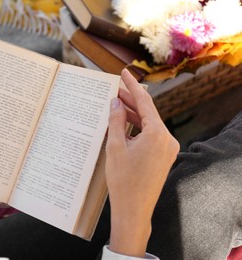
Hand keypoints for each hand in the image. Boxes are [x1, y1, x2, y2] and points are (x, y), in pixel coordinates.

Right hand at [106, 69, 178, 256]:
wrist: (134, 209)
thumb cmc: (123, 180)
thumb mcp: (115, 147)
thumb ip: (116, 121)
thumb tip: (116, 103)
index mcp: (158, 134)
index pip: (144, 101)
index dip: (132, 85)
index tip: (123, 73)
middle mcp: (167, 139)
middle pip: (148, 112)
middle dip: (131, 100)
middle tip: (114, 90)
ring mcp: (167, 149)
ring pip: (149, 124)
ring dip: (133, 115)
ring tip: (116, 105)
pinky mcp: (163, 157)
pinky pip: (150, 136)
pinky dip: (137, 129)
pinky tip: (123, 125)